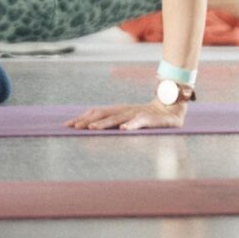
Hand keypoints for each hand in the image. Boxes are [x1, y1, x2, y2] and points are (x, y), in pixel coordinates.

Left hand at [64, 99, 186, 130]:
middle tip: (74, 127)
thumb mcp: (126, 117)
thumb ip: (111, 120)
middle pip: (103, 114)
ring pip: (118, 118)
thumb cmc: (146, 115)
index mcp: (118, 110)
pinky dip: (131, 125)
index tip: (68, 125)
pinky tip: (124, 129)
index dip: (82, 117)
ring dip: (105, 123)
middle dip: (88, 121)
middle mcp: (125, 110)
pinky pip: (139, 121)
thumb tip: (90, 126)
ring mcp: (137, 113)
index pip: (96, 112)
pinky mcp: (149, 118)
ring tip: (93, 128)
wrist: (170, 108)